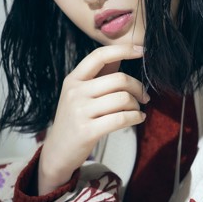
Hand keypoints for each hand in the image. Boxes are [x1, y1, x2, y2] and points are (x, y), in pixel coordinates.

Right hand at [38, 44, 148, 194]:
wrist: (57, 152)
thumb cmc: (74, 119)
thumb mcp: (79, 94)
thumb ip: (99, 75)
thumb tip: (121, 54)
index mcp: (73, 79)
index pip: (99, 56)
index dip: (123, 50)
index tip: (141, 50)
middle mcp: (75, 92)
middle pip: (119, 79)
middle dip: (138, 87)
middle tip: (144, 97)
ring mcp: (80, 112)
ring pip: (123, 99)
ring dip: (136, 105)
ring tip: (136, 110)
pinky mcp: (87, 131)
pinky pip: (121, 119)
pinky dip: (136, 117)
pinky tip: (138, 118)